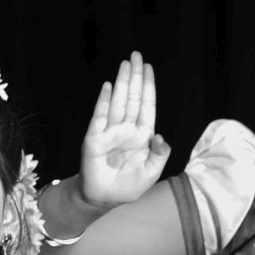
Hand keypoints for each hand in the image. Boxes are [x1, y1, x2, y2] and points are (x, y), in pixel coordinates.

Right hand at [77, 52, 172, 208]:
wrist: (104, 198)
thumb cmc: (129, 185)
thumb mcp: (152, 172)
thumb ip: (160, 154)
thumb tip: (159, 135)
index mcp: (142, 135)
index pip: (147, 106)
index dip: (148, 87)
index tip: (149, 69)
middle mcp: (127, 129)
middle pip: (133, 98)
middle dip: (135, 77)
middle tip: (136, 56)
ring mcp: (110, 131)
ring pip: (119, 102)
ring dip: (122, 83)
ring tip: (125, 64)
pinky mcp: (94, 138)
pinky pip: (100, 116)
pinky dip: (104, 101)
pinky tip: (109, 87)